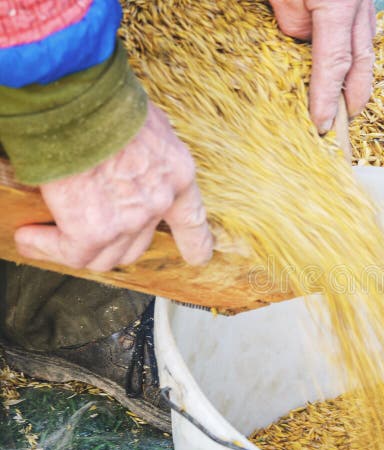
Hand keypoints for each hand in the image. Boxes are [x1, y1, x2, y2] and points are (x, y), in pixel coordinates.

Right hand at [14, 102, 213, 271]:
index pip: (191, 219)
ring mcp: (129, 220)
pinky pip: (71, 253)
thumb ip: (146, 150)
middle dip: (112, 242)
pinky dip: (46, 246)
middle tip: (83, 231)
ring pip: (105, 255)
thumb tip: (126, 156)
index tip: (198, 258)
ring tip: (46, 235)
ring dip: (76, 248)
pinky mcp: (94, 231)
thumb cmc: (106, 101)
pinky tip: (29, 236)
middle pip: (139, 243)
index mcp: (177, 174)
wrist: (79, 103)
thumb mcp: (148, 123)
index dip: (194, 243)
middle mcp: (159, 201)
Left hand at [270, 0, 375, 132]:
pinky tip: (344, 70)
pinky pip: (362, 34)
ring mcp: (364, 3)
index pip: (335, 63)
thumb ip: (291, 23)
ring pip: (366, 49)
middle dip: (354, 100)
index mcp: (338, 6)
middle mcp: (359, 8)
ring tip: (343, 104)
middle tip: (340, 126)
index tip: (322, 126)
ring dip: (356, 79)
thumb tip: (304, 54)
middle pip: (362, 64)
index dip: (329, 99)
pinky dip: (354, 56)